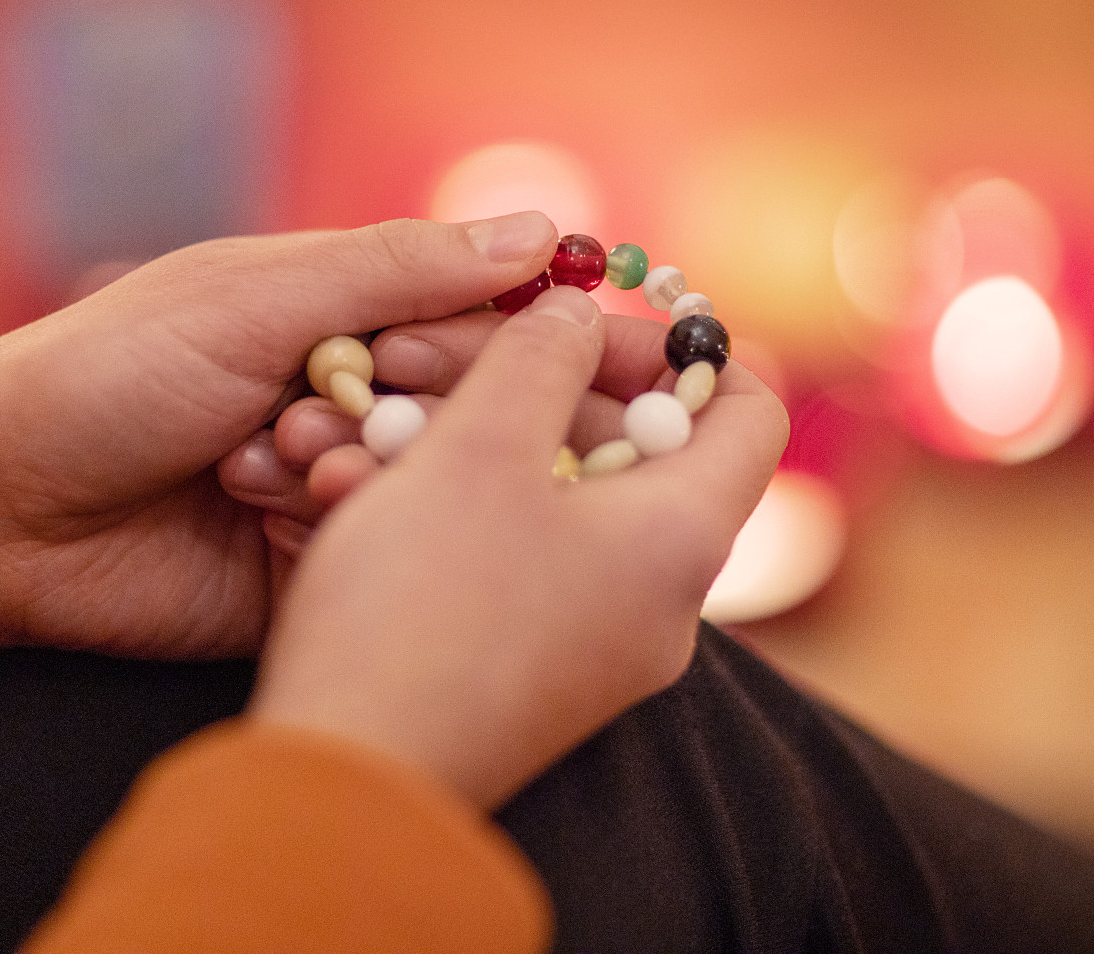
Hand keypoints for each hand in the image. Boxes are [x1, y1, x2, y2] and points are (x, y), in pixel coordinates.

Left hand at [0, 214, 557, 761]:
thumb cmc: (107, 373)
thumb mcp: (255, 298)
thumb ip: (399, 271)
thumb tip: (541, 232)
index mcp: (344, 310)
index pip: (491, 316)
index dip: (565, 332)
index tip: (650, 354)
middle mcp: (355, 397)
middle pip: (483, 406)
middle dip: (455, 404)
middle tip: (407, 404)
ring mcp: (336, 488)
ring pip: (439, 484)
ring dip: (379, 467)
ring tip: (275, 452)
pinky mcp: (312, 572)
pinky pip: (382, 551)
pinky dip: (342, 528)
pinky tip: (272, 505)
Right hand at [246, 285, 788, 808]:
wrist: (347, 780)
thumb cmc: (421, 606)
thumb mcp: (479, 446)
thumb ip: (541, 357)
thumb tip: (579, 312)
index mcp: (680, 537)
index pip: (746, 409)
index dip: (678, 345)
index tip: (584, 319)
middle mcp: (660, 599)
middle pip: (638, 448)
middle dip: (538, 385)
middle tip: (437, 356)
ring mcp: (599, 644)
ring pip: (560, 498)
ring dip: (476, 442)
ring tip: (377, 426)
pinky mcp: (534, 672)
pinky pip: (519, 558)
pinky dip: (458, 509)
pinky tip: (364, 493)